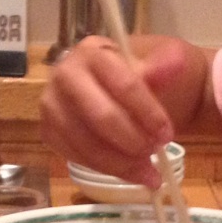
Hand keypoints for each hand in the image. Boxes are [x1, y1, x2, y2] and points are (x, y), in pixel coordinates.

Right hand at [39, 34, 202, 188]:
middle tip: (155, 152)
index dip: (147, 113)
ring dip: (120, 163)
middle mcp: (65, 74)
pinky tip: (128, 171)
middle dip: (132, 140)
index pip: (124, 84)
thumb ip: (167, 63)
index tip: (166, 135)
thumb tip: (172, 66)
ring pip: (86, 143)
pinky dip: (105, 168)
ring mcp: (52, 105)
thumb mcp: (163, 60)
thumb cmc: (145, 73)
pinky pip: (75, 156)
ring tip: (147, 170)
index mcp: (94, 51)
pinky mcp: (49, 131)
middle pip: (100, 117)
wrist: (125, 87)